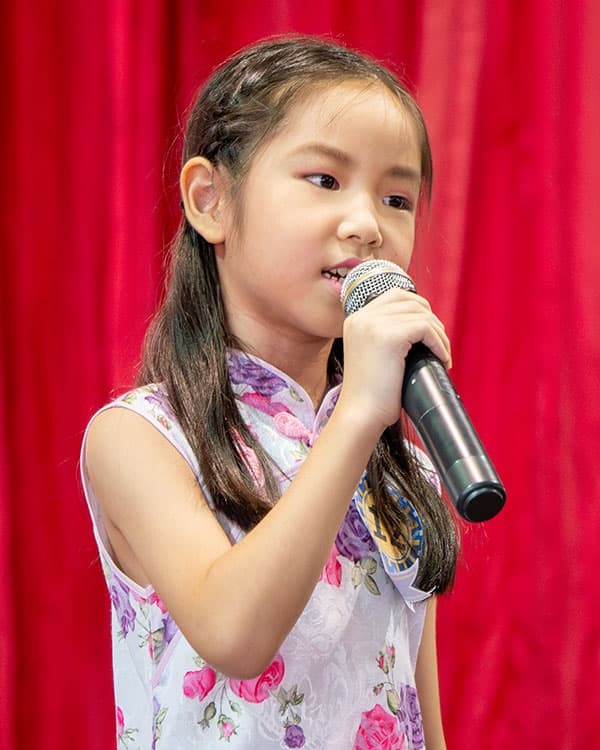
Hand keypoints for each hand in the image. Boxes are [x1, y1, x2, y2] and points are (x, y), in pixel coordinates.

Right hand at [338, 288, 451, 431]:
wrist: (361, 415)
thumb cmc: (371, 394)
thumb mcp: (373, 355)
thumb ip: (388, 335)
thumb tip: (423, 325)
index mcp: (356, 319)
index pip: (395, 296)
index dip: (419, 310)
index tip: (428, 333)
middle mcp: (363, 317)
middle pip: (412, 302)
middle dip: (432, 321)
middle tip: (438, 346)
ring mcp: (374, 324)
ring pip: (422, 314)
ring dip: (439, 335)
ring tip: (442, 356)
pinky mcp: (390, 336)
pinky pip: (426, 328)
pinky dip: (440, 343)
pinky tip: (441, 359)